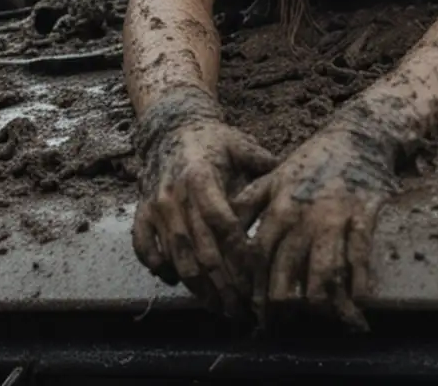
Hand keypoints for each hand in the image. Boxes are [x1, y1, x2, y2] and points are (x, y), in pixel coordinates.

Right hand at [129, 89, 275, 315]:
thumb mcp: (240, 145)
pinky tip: (177, 282)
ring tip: (218, 307)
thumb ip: (265, 166)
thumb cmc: (212, 139)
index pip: (223, 224)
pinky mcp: (141, 212)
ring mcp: (156, 207)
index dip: (240, 255)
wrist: (169, 126)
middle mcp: (176, 196)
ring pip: (176, 258)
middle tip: (242, 310)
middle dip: (223, 286)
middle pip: (201, 251)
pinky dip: (159, 268)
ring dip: (197, 288)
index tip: (257, 280)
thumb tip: (296, 187)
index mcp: (201, 179)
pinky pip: (145, 248)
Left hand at [235, 103, 414, 326]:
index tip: (253, 311)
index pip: (258, 257)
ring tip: (320, 319)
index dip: (255, 287)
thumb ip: (247, 204)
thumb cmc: (312, 161)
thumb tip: (223, 232)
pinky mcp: (364, 217)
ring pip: (323, 270)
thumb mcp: (273, 177)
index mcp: (278, 207)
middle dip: (282, 304)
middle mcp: (302, 216)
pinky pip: (359, 257)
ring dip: (321, 302)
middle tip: (281, 325)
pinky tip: (358, 302)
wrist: (356, 136)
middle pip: (287, 271)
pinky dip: (359, 283)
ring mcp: (334, 218)